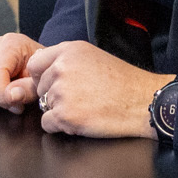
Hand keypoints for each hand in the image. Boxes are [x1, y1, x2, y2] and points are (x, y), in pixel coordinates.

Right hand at [0, 31, 43, 111]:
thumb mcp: (41, 79)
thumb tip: (11, 97)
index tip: (17, 105)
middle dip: (1, 100)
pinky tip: (0, 93)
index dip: (1, 94)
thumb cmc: (40, 69)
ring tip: (10, 93)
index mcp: (9, 44)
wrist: (38, 63)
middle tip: (19, 99)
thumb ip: (29, 88)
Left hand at [30, 40, 168, 137]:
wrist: (142, 102)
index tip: (55, 84)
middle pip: (39, 87)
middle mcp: (62, 68)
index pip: (35, 64)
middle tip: (80, 98)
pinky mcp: (65, 114)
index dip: (42, 77)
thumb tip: (40, 68)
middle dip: (53, 96)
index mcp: (69, 51)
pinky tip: (82, 119)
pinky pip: (47, 124)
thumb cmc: (123, 82)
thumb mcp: (93, 57)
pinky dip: (61, 126)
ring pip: (44, 106)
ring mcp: (62, 91)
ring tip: (86, 107)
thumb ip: (67, 60)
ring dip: (60, 111)